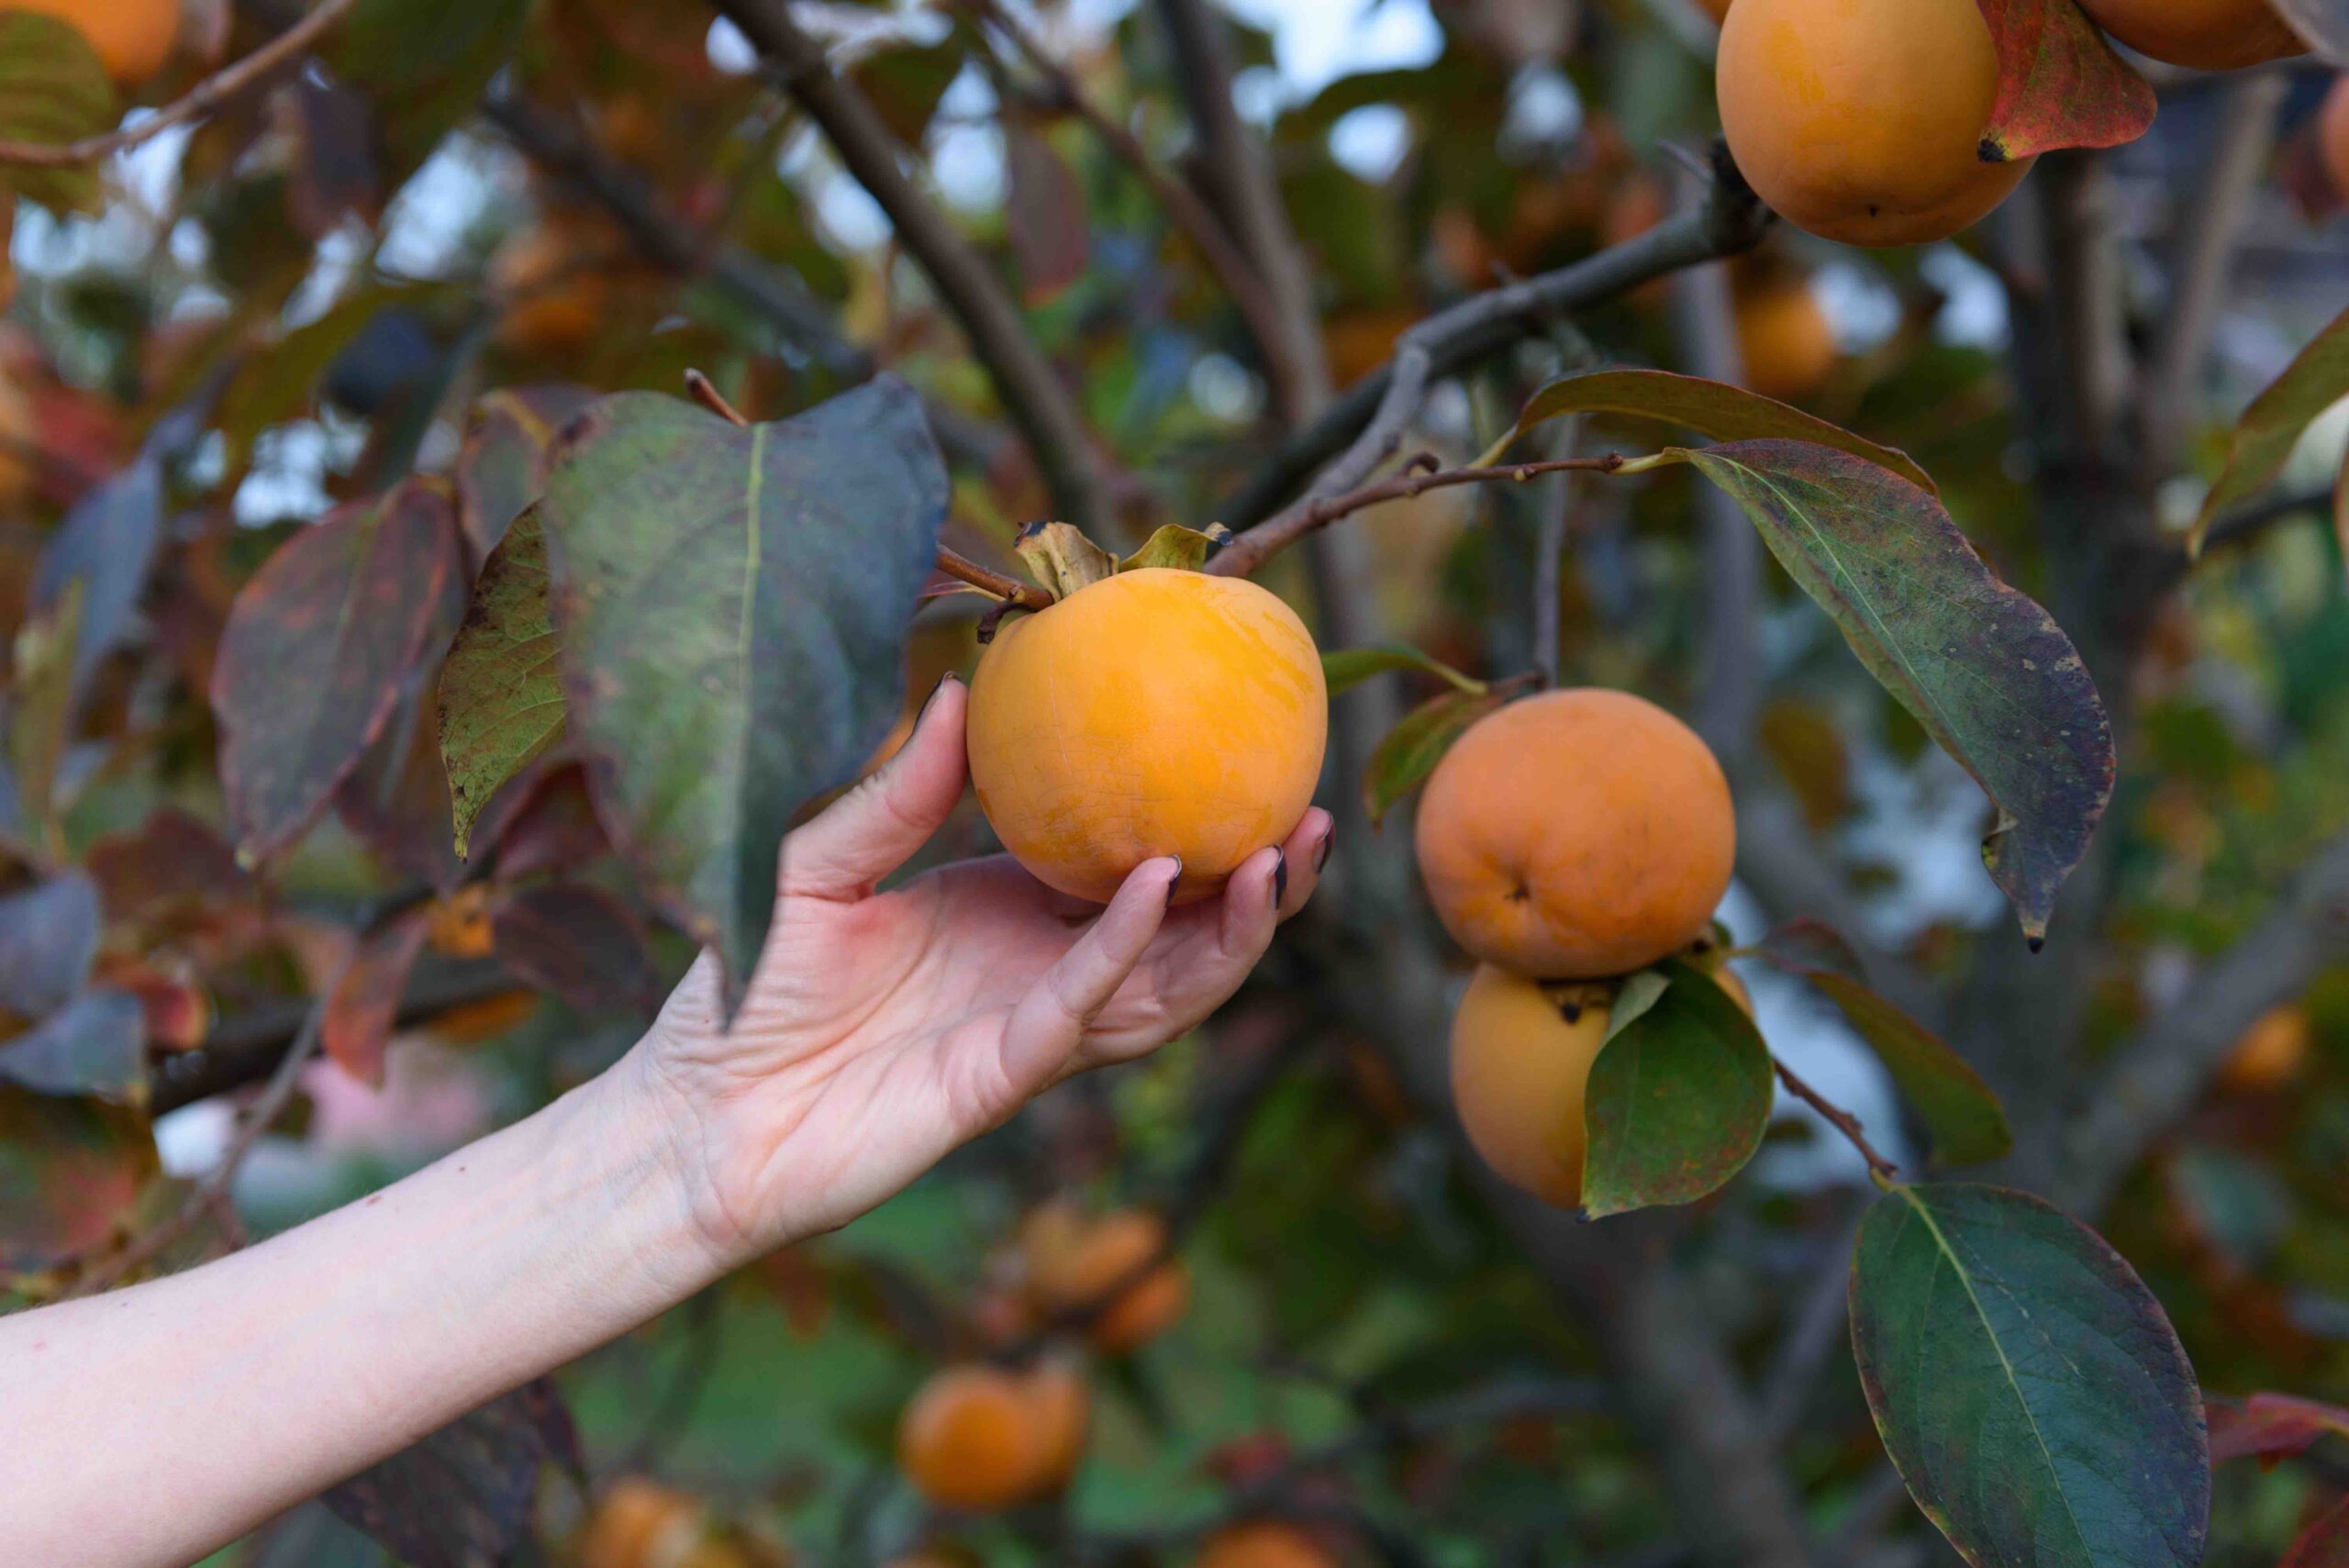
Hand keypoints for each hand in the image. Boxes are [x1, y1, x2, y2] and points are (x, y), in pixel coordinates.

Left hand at [613, 675, 1331, 1264]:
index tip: (1249, 758)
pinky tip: (1165, 884)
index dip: (1195, 822)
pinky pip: (1084, 1006)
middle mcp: (1039, 973)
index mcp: (1009, 915)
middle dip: (1258, 884)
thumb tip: (956, 689)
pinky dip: (1129, 947)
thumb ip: (898, 792)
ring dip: (1231, 924)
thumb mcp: (820, 862)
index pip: (1128, 868)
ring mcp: (1030, 1028)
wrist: (695, 1114)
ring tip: (1279, 851)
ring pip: (1167, 984)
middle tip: (1307, 814)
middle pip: (1184, 934)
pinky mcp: (1002, 1074)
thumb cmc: (745, 990)